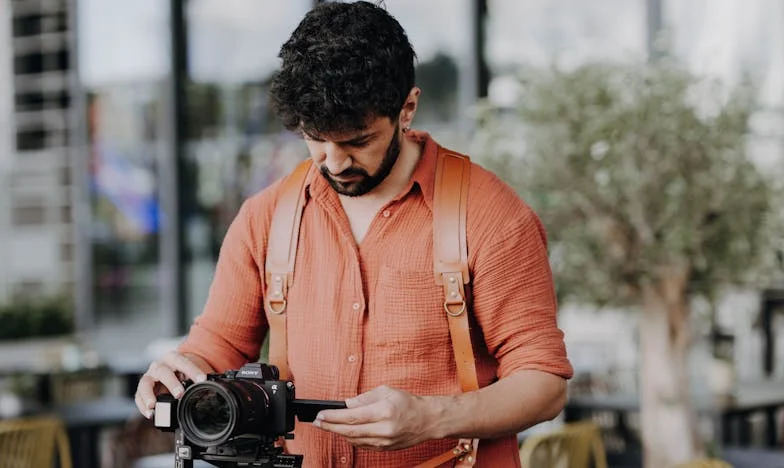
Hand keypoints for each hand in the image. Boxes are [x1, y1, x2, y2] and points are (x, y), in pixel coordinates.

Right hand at [134, 351, 210, 418]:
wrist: (177, 371)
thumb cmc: (187, 372)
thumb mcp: (195, 372)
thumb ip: (203, 379)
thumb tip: (218, 386)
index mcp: (173, 358)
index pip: (182, 361)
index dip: (192, 370)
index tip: (202, 380)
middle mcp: (159, 365)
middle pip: (163, 371)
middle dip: (171, 383)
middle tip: (180, 394)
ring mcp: (149, 377)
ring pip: (145, 383)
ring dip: (149, 394)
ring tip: (154, 406)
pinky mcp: (142, 389)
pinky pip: (138, 396)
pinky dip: (142, 405)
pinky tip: (149, 414)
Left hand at [312, 385, 437, 450]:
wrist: (427, 420)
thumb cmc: (407, 403)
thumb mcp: (386, 391)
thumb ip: (364, 398)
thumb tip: (347, 404)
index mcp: (384, 411)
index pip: (352, 416)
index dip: (334, 416)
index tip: (321, 414)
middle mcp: (384, 428)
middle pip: (350, 431)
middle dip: (330, 427)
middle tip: (318, 422)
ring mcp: (384, 441)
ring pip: (354, 440)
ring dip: (338, 433)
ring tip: (327, 426)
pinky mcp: (385, 448)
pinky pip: (363, 445)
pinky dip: (351, 439)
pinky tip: (343, 432)